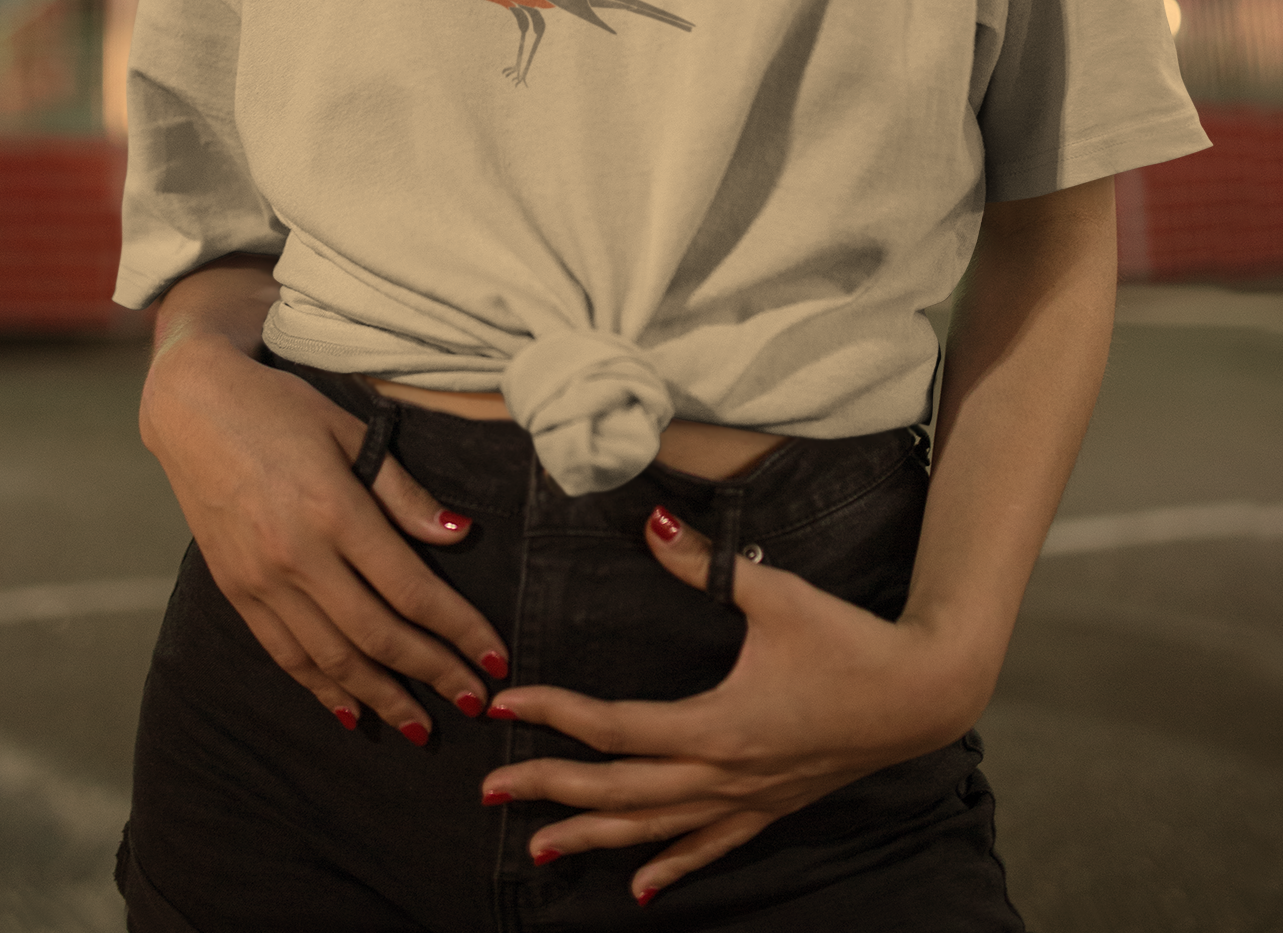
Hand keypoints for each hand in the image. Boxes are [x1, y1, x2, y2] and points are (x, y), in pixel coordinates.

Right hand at [140, 334, 509, 741]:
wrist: (192, 408)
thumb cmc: (279, 408)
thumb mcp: (348, 430)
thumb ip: (401, 489)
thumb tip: (458, 534)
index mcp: (334, 510)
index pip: (412, 588)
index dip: (459, 630)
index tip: (496, 658)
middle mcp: (297, 556)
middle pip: (378, 635)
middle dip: (433, 674)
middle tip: (475, 703)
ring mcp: (261, 581)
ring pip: (332, 658)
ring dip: (383, 697)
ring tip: (422, 725)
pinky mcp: (235, 592)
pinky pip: (285, 655)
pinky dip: (322, 690)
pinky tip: (352, 712)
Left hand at [480, 504, 988, 905]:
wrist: (921, 694)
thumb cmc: (851, 641)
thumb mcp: (776, 593)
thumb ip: (706, 562)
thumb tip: (652, 520)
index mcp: (717, 724)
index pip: (614, 726)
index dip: (553, 715)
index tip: (503, 706)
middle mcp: (724, 774)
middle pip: (618, 790)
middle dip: (550, 790)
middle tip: (488, 792)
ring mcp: (747, 799)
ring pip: (654, 831)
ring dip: (593, 837)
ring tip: (536, 849)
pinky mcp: (770, 807)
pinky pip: (709, 848)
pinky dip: (669, 868)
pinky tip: (638, 890)